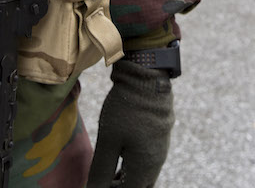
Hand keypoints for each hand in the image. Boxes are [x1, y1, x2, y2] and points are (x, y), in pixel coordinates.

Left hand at [87, 60, 174, 187]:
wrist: (148, 77)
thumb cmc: (126, 109)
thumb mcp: (108, 141)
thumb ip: (101, 170)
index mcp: (145, 168)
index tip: (94, 183)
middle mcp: (156, 162)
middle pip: (139, 186)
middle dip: (120, 187)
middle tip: (102, 180)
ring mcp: (160, 149)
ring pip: (144, 175)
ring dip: (126, 178)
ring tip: (107, 172)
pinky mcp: (160, 137)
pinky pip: (147, 161)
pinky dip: (133, 166)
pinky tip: (119, 155)